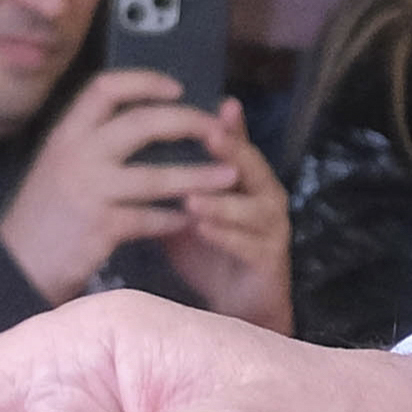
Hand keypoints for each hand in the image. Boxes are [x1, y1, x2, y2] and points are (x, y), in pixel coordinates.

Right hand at [0, 67, 249, 302]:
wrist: (17, 265)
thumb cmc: (44, 212)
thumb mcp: (58, 165)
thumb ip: (93, 143)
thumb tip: (148, 120)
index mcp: (66, 134)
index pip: (105, 88)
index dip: (144, 81)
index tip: (177, 86)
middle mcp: (76, 155)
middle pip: (142, 123)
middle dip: (187, 122)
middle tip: (217, 129)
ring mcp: (89, 191)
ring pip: (156, 176)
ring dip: (198, 176)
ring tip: (230, 175)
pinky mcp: (101, 228)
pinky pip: (152, 219)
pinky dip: (176, 218)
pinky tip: (192, 219)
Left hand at [155, 99, 292, 334]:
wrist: (236, 307)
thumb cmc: (209, 252)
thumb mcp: (190, 210)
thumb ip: (176, 181)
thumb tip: (138, 150)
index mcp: (249, 180)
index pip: (240, 146)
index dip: (230, 126)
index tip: (218, 104)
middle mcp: (267, 197)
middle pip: (253, 167)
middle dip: (232, 151)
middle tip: (209, 136)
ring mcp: (273, 228)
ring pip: (251, 208)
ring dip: (222, 202)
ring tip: (193, 196)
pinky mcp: (270, 260)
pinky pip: (247, 245)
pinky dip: (225, 236)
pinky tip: (202, 230)